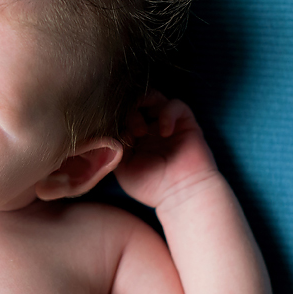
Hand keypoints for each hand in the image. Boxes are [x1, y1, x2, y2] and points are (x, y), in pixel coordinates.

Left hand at [113, 91, 218, 208]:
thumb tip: (106, 129)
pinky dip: (167, 113)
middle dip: (126, 112)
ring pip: (153, 97)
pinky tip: (163, 132)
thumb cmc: (151, 187)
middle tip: (129, 133)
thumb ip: (112, 147)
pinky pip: (176, 104)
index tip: (113, 135)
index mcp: (134, 138)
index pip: (121, 115)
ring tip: (141, 131)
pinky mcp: (186, 123)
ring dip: (144, 106)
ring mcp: (166, 124)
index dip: (114, 119)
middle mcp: (150, 128)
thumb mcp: (122, 169)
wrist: (181, 196)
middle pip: (134, 102)